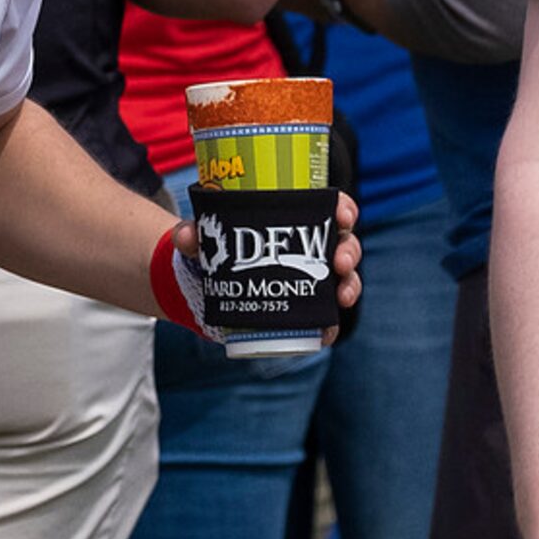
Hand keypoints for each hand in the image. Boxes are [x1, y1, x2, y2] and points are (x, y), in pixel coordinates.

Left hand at [171, 190, 362, 344]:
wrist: (204, 286)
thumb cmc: (214, 248)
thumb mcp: (203, 236)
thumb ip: (192, 234)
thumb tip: (188, 236)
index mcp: (295, 218)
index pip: (329, 206)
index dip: (343, 208)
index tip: (342, 214)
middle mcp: (309, 247)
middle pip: (343, 243)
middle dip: (349, 251)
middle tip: (340, 261)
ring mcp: (308, 280)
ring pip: (343, 279)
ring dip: (349, 285)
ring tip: (342, 295)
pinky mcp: (302, 310)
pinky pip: (325, 318)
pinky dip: (330, 326)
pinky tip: (327, 332)